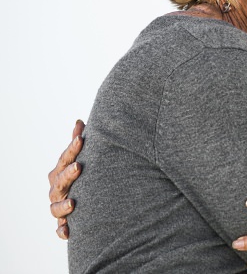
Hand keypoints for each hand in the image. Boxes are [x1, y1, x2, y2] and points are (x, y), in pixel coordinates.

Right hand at [47, 119, 84, 238]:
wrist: (83, 201)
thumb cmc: (81, 176)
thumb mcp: (80, 159)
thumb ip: (78, 142)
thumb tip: (79, 122)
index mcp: (60, 172)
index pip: (64, 159)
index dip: (72, 149)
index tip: (81, 139)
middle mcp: (57, 190)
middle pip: (59, 182)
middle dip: (68, 174)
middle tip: (79, 166)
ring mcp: (59, 206)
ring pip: (55, 208)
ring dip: (62, 205)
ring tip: (73, 203)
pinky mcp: (64, 223)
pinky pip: (60, 229)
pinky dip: (62, 231)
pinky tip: (68, 232)